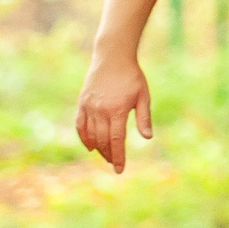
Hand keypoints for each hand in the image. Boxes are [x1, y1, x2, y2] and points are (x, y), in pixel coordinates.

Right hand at [75, 53, 152, 173]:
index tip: (119, 169)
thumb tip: (147, 137)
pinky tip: (90, 146)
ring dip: (97, 148)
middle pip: (102, 140)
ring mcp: (89, 107)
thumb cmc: (132, 77)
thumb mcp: (143, 96)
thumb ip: (144, 118)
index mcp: (117, 110)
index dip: (118, 156)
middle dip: (108, 154)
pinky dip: (84, 137)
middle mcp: (100, 110)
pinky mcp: (82, 103)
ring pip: (90, 135)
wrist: (112, 58)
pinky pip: (80, 125)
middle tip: (114, 162)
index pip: (116, 140)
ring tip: (105, 155)